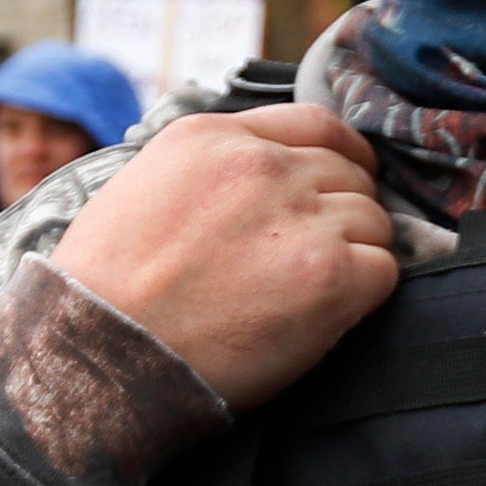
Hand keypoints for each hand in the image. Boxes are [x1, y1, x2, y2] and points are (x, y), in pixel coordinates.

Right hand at [46, 105, 397, 407]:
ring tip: (309, 295)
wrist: (101, 362)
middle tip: (316, 259)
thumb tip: (263, 176)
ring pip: (373, 221)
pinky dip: (366, 294)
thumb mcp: (142, 191)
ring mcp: (299, 217)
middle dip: (343, 213)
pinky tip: (326, 316)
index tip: (343, 183)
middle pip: (349, 173)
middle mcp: (260, 164)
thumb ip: (208, 169)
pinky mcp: (329, 275)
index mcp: (211, 137)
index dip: (339, 157)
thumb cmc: (107, 296)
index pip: (314, 124)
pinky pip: (384, 270)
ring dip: (355, 256)